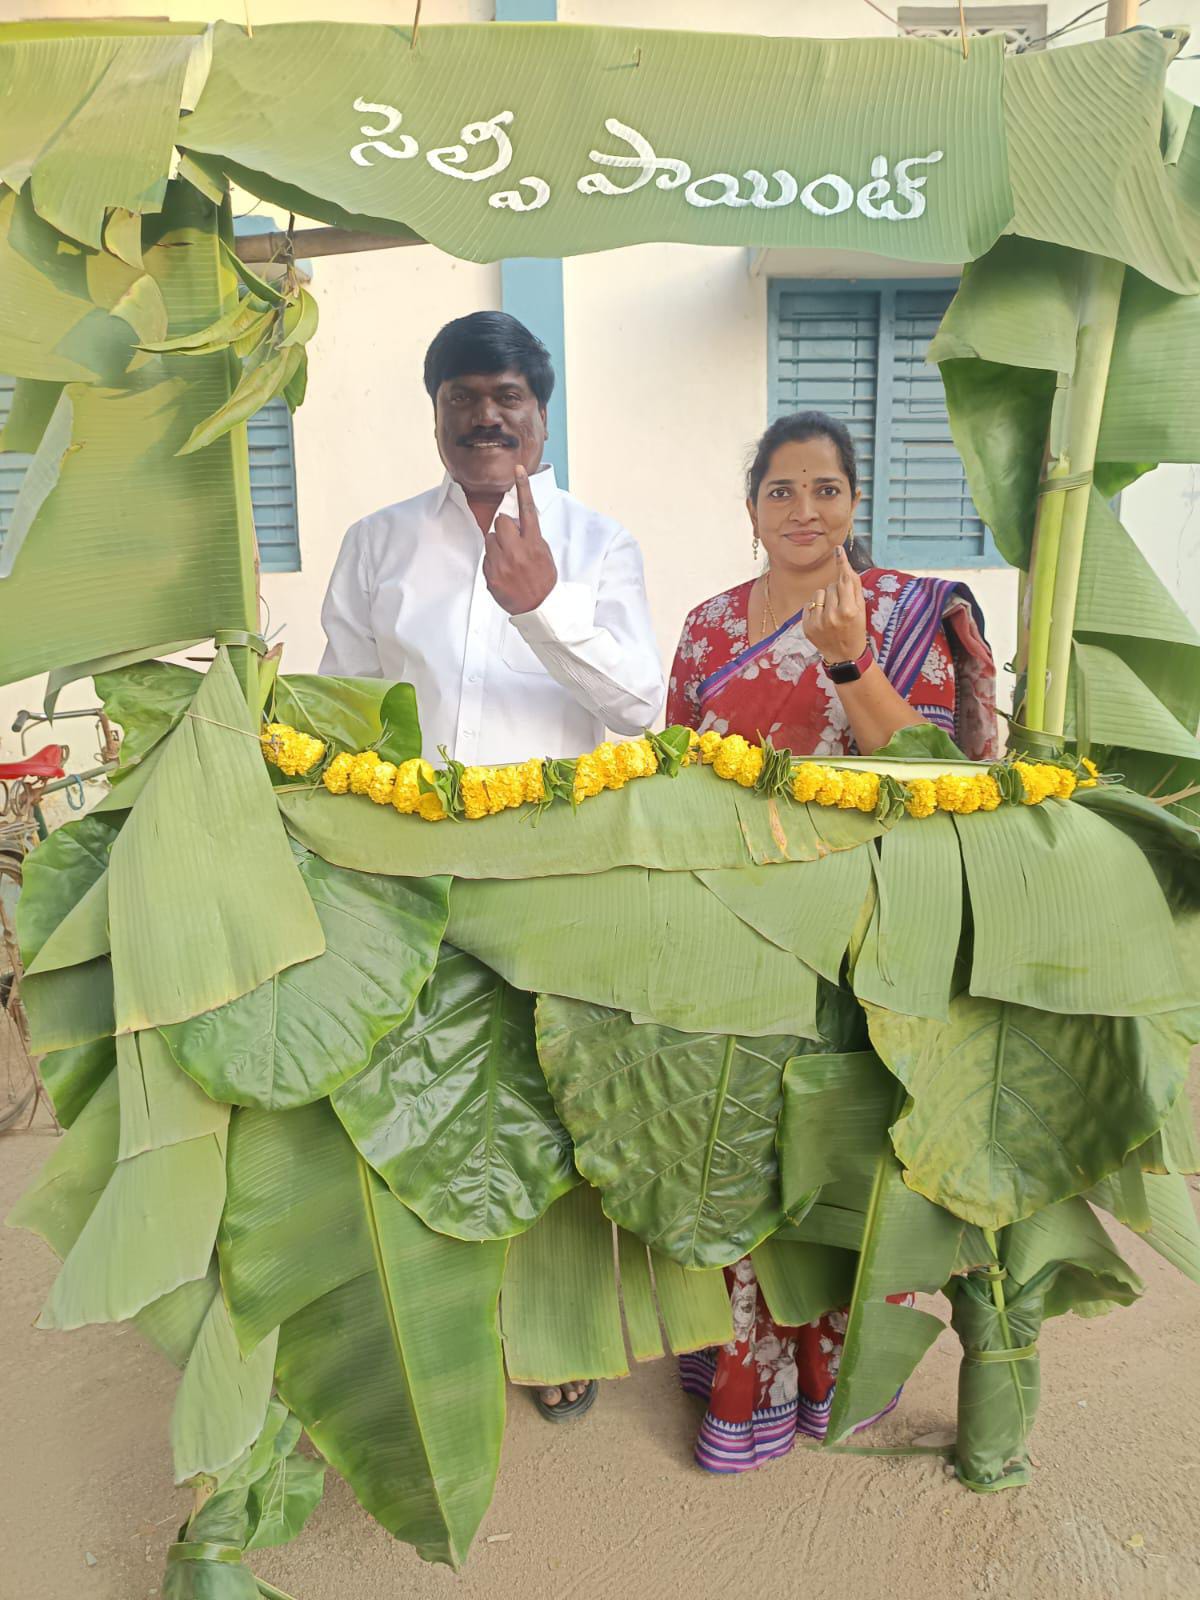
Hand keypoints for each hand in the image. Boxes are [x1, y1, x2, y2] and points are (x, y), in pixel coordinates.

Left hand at [483, 465, 557, 614]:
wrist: (539, 607)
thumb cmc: (543, 578)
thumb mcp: (544, 553)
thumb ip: (531, 536)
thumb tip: (517, 522)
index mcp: (534, 543)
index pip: (527, 510)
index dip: (523, 488)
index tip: (518, 469)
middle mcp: (517, 551)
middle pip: (500, 522)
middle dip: (504, 528)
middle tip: (512, 542)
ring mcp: (502, 563)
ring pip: (490, 539)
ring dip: (497, 545)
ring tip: (508, 560)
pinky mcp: (491, 575)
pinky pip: (486, 558)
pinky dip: (493, 562)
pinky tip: (504, 573)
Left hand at [805, 546, 868, 665]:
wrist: (844, 656)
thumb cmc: (856, 629)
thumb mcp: (861, 609)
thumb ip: (854, 588)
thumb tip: (846, 566)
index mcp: (848, 610)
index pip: (844, 580)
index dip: (841, 564)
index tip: (837, 550)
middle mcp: (832, 615)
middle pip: (831, 585)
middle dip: (837, 590)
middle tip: (842, 606)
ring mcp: (817, 622)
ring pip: (819, 593)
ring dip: (825, 598)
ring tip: (831, 612)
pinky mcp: (806, 626)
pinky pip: (809, 604)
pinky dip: (815, 608)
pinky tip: (822, 619)